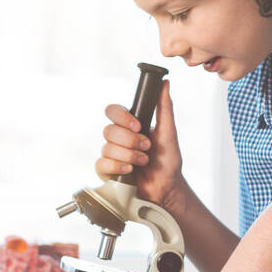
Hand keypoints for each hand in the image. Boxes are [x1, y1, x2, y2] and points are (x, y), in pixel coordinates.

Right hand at [97, 80, 185, 212]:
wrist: (167, 188)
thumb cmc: (168, 162)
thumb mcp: (169, 133)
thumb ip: (165, 108)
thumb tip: (165, 83)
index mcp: (129, 125)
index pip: (112, 111)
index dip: (122, 117)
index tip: (138, 126)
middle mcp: (118, 138)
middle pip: (108, 130)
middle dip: (130, 141)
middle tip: (146, 148)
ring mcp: (111, 154)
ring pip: (107, 148)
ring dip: (129, 156)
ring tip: (143, 162)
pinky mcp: (106, 171)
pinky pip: (101, 164)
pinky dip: (118, 167)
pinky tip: (129, 171)